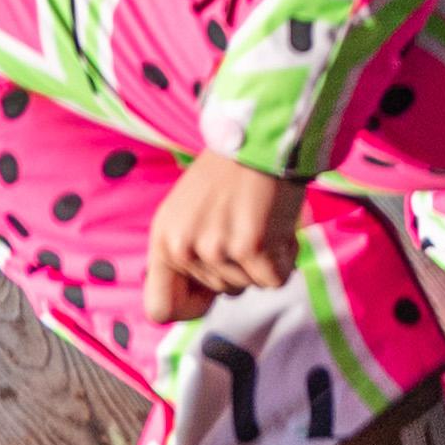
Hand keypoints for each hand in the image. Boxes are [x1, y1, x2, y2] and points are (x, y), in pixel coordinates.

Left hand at [142, 156, 307, 329]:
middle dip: (238, 268)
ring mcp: (216, 248)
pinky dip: (284, 260)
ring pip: (247, 286)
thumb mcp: (188, 211)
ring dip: (262, 261)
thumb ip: (187, 250)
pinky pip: (274, 280)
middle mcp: (184, 247)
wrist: (263, 135)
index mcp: (164, 239)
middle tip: (246, 227)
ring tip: (262, 220)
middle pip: (217, 293)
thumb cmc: (230, 173)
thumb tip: (201, 299)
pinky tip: (281, 229)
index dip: (189, 309)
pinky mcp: (251, 245)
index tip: (210, 293)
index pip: (160, 309)